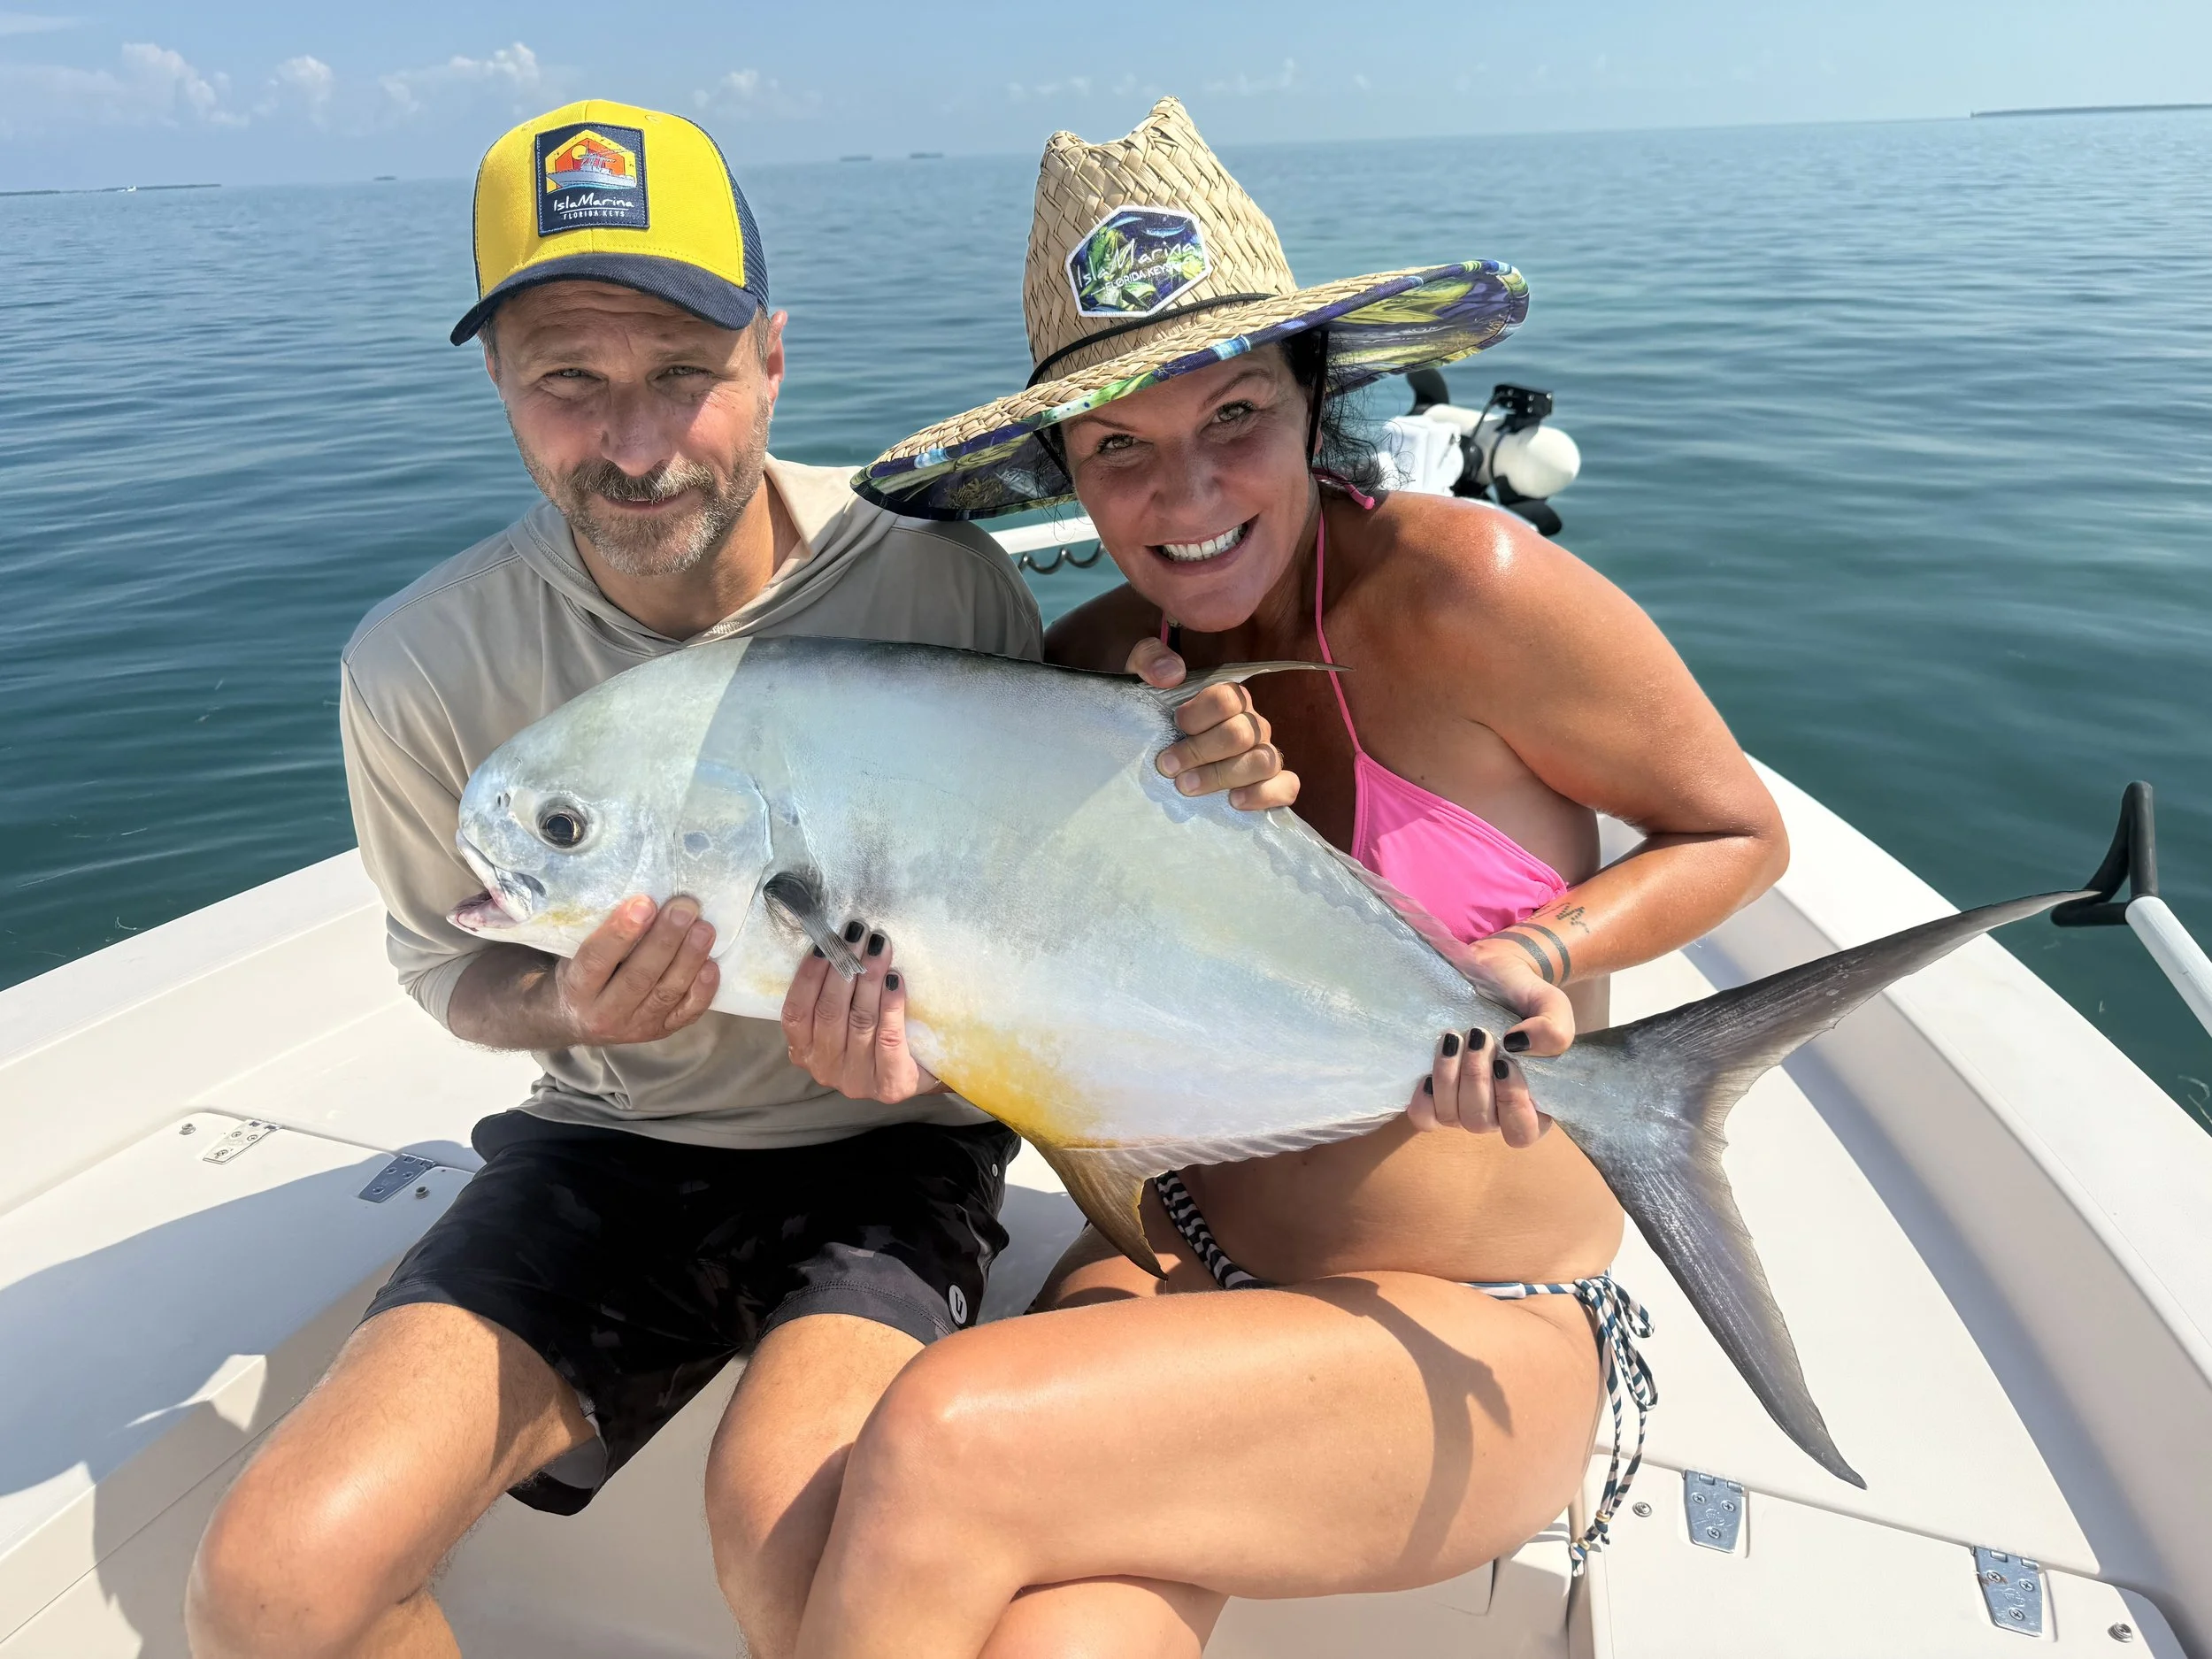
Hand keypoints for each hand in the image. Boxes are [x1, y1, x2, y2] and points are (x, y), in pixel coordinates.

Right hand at [550, 895, 718, 1044]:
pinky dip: (702, 991)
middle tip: (685, 907)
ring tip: (704, 928)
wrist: (573, 1019)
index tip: (644, 903)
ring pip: (666, 994)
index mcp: (576, 989)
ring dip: (689, 959)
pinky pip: (686, 1014)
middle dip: (665, 940)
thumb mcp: (573, 952)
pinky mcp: (660, 1032)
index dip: (621, 932)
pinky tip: (712, 965)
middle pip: (638, 977)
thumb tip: (639, 892)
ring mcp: (635, 1027)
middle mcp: (604, 1014)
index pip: (597, 959)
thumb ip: (597, 931)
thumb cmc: (578, 971)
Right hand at [781, 920, 940, 1102]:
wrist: (915, 1074)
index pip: (796, 1012)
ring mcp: (857, 1080)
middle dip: (843, 967)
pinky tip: (896, 980)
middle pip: (830, 1012)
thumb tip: (835, 942)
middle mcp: (825, 1069)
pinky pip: (889, 1038)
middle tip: (857, 934)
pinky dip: (891, 1006)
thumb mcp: (842, 1020)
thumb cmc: (873, 1037)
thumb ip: (832, 995)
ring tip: (879, 947)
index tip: (824, 942)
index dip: (808, 975)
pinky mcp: (890, 1085)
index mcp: (804, 1051)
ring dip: (869, 978)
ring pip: (860, 1020)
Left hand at [1126, 637, 1299, 810]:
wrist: (1161, 762)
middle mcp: (1251, 725)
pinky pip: (1287, 787)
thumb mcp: (1138, 679)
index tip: (1176, 725)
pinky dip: (1265, 794)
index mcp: (1229, 700)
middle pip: (1240, 734)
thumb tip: (1171, 674)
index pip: (1229, 698)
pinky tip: (1234, 802)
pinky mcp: (1274, 785)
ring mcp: (1265, 755)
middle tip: (1168, 767)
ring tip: (1187, 787)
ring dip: (1223, 776)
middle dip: (1200, 752)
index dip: (1201, 713)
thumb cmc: (1154, 721)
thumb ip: (1148, 661)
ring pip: (1264, 760)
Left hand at [1406, 937, 1575, 1147]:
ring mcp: (1463, 1105)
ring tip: (1454, 1039)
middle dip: (1476, 1079)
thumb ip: (1554, 1030)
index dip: (1512, 1105)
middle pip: (1481, 1123)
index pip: (1523, 1133)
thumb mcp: (1551, 1005)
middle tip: (1479, 1036)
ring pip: (1451, 1116)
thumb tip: (1518, 1046)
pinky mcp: (1435, 1094)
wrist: (1488, 971)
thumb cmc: (1522, 995)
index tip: (1505, 1063)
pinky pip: (1424, 1117)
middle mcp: (1497, 1111)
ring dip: (1450, 1077)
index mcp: (1533, 1102)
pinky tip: (1427, 1073)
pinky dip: (1424, 1100)